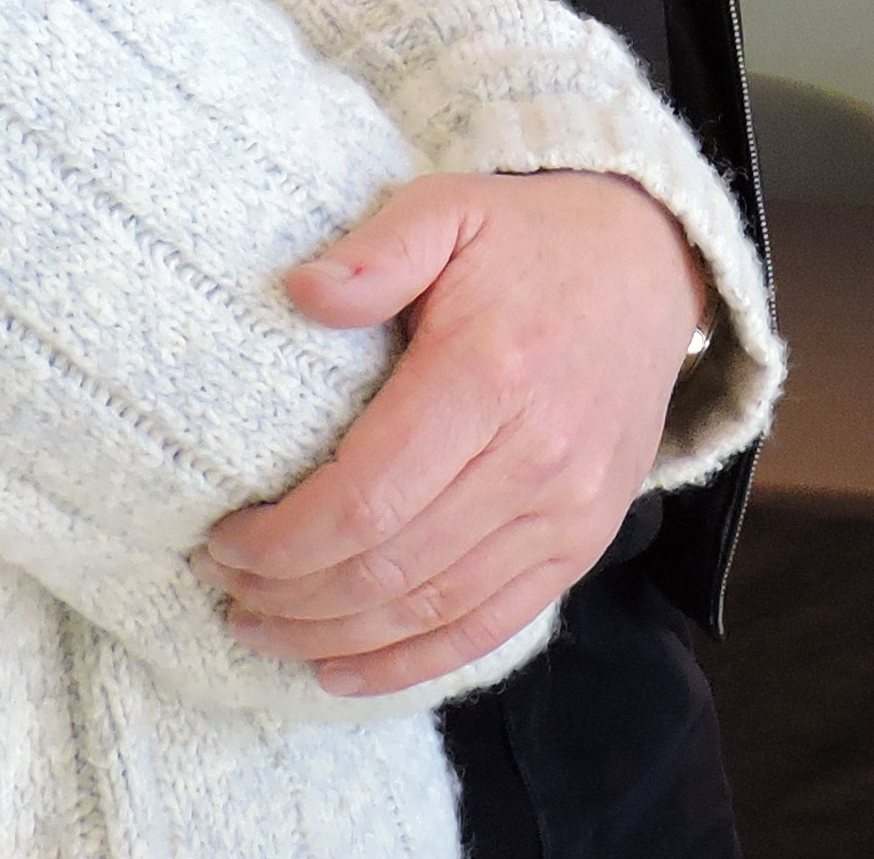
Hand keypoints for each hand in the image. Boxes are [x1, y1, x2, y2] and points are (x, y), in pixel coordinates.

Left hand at [199, 170, 706, 695]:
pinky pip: (489, 626)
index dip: (282, 540)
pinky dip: (408, 663)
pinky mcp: (584, 541)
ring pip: (430, 609)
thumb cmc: (531, 239)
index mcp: (490, 373)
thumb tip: (300, 293)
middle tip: (224, 586)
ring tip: (262, 625)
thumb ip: (377, 250)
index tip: (222, 538)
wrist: (651, 267)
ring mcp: (568, 508)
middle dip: (289, 594)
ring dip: (331, 636)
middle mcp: (536, 454)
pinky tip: (339, 667)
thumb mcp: (451, 206)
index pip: (366, 497)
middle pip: (388, 566)